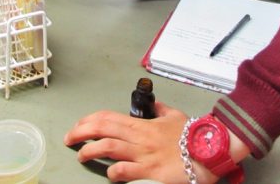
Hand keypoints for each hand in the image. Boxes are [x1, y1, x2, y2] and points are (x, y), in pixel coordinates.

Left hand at [64, 103, 219, 182]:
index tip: (78, 125)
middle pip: (101, 129)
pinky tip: (108, 173)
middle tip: (69, 139)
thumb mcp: (176, 116)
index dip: (88, 120)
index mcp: (143, 124)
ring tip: (81, 155)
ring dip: (89, 151)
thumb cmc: (194, 134)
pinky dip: (112, 172)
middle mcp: (139, 138)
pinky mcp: (150, 172)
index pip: (108, 117)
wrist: (210, 149)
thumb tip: (155, 105)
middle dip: (80, 132)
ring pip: (108, 148)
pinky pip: (125, 171)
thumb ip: (161, 110)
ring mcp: (143, 154)